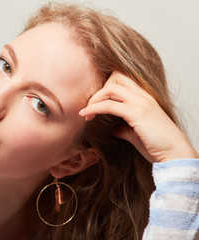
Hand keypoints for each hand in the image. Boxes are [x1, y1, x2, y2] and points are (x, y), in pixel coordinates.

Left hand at [79, 71, 197, 162]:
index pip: (123, 79)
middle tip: (89, 107)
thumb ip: (125, 128)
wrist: (175, 155)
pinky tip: (86, 115)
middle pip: (116, 77)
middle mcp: (143, 96)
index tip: (96, 103)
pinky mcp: (136, 114)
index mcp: (145, 98)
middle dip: (98, 90)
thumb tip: (115, 130)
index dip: (106, 88)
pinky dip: (94, 109)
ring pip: (110, 88)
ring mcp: (141, 103)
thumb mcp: (137, 134)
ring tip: (85, 113)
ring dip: (93, 100)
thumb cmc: (158, 146)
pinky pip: (109, 105)